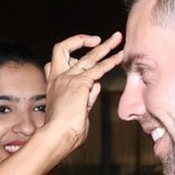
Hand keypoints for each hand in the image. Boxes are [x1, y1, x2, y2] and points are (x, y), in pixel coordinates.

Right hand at [41, 33, 123, 155]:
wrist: (56, 136)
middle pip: (65, 49)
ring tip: (117, 38)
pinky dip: (111, 62)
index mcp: (53, 85)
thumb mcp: (75, 111)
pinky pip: (99, 68)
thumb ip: (86, 98)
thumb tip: (96, 86)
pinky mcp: (80, 83)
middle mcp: (58, 78)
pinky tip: (121, 57)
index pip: (55, 63)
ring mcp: (68, 78)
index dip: (68, 58)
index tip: (78, 59)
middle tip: (99, 38)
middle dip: (82, 40)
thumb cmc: (63, 132)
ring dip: (105, 46)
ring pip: (87, 55)